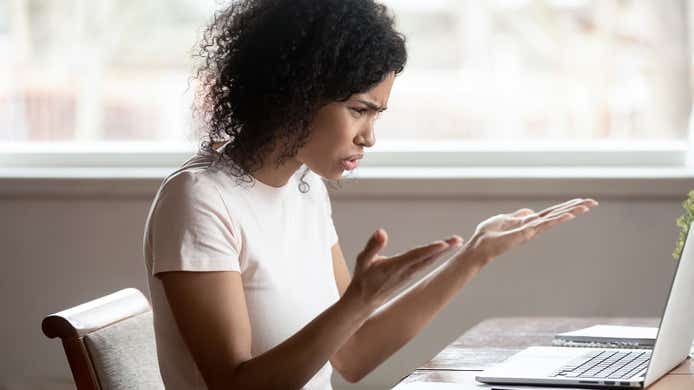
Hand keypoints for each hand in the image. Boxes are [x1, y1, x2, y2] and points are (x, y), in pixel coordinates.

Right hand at [345, 229, 462, 309]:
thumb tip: (381, 232)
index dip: (429, 250)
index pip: (415, 256)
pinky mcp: (409, 275)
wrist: (364, 301)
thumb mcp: (363, 260)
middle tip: (459, 240)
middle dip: (443, 249)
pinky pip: (425, 263)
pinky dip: (436, 255)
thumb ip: (373, 246)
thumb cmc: (363, 278)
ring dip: (443, 251)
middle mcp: (405, 271)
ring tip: (456, 242)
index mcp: (395, 266)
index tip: (443, 244)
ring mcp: (409, 274)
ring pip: (429, 261)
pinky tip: (443, 249)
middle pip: (428, 258)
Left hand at [464, 198, 598, 265]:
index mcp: (529, 222)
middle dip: (575, 208)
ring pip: (555, 219)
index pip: (551, 213)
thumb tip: (529, 212)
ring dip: (571, 212)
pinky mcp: (525, 233)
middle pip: (557, 214)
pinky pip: (544, 224)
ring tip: (587, 206)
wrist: (479, 245)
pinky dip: (557, 219)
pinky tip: (569, 215)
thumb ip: (517, 216)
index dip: (565, 207)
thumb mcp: (504, 219)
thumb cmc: (488, 234)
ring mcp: (531, 230)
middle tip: (593, 202)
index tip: (580, 201)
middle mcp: (533, 227)